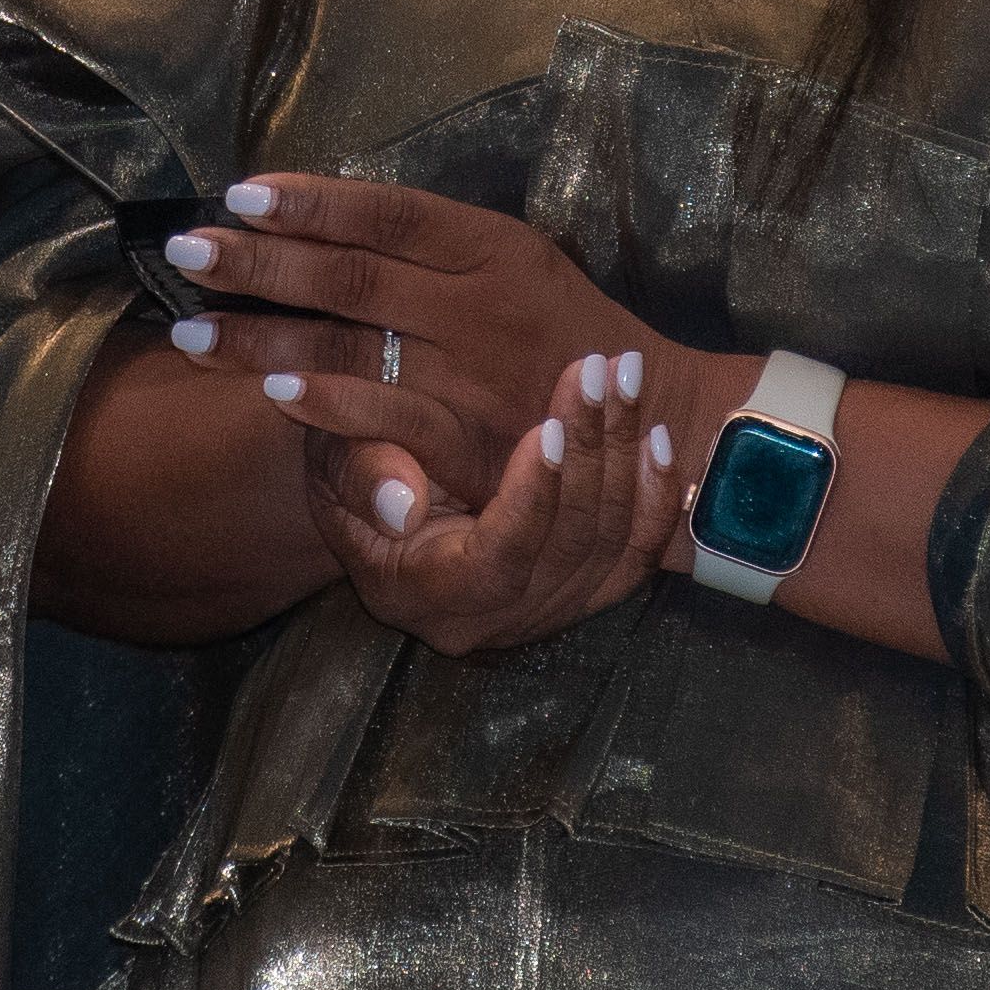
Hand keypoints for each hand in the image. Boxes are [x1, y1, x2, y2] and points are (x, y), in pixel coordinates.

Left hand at [156, 174, 686, 518]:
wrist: (652, 417)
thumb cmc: (566, 331)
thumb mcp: (515, 261)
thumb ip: (432, 244)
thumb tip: (325, 209)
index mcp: (489, 245)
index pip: (385, 211)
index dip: (310, 202)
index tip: (239, 194)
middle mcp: (476, 302)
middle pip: (351, 274)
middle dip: (260, 263)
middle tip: (185, 252)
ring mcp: (472, 372)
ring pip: (353, 344)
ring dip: (264, 336)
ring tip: (190, 330)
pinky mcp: (472, 437)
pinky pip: (388, 416)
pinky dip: (327, 403)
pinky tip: (269, 394)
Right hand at [297, 345, 687, 656]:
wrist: (385, 491)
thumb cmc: (353, 468)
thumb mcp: (336, 461)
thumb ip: (362, 475)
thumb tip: (400, 505)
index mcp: (426, 597)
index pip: (498, 561)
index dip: (530, 498)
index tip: (545, 426)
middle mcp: (492, 621)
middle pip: (564, 547)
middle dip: (587, 450)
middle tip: (596, 368)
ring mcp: (544, 612)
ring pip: (608, 545)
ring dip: (622, 455)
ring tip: (623, 376)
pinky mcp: (582, 593)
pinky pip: (635, 556)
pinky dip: (652, 498)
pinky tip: (654, 437)